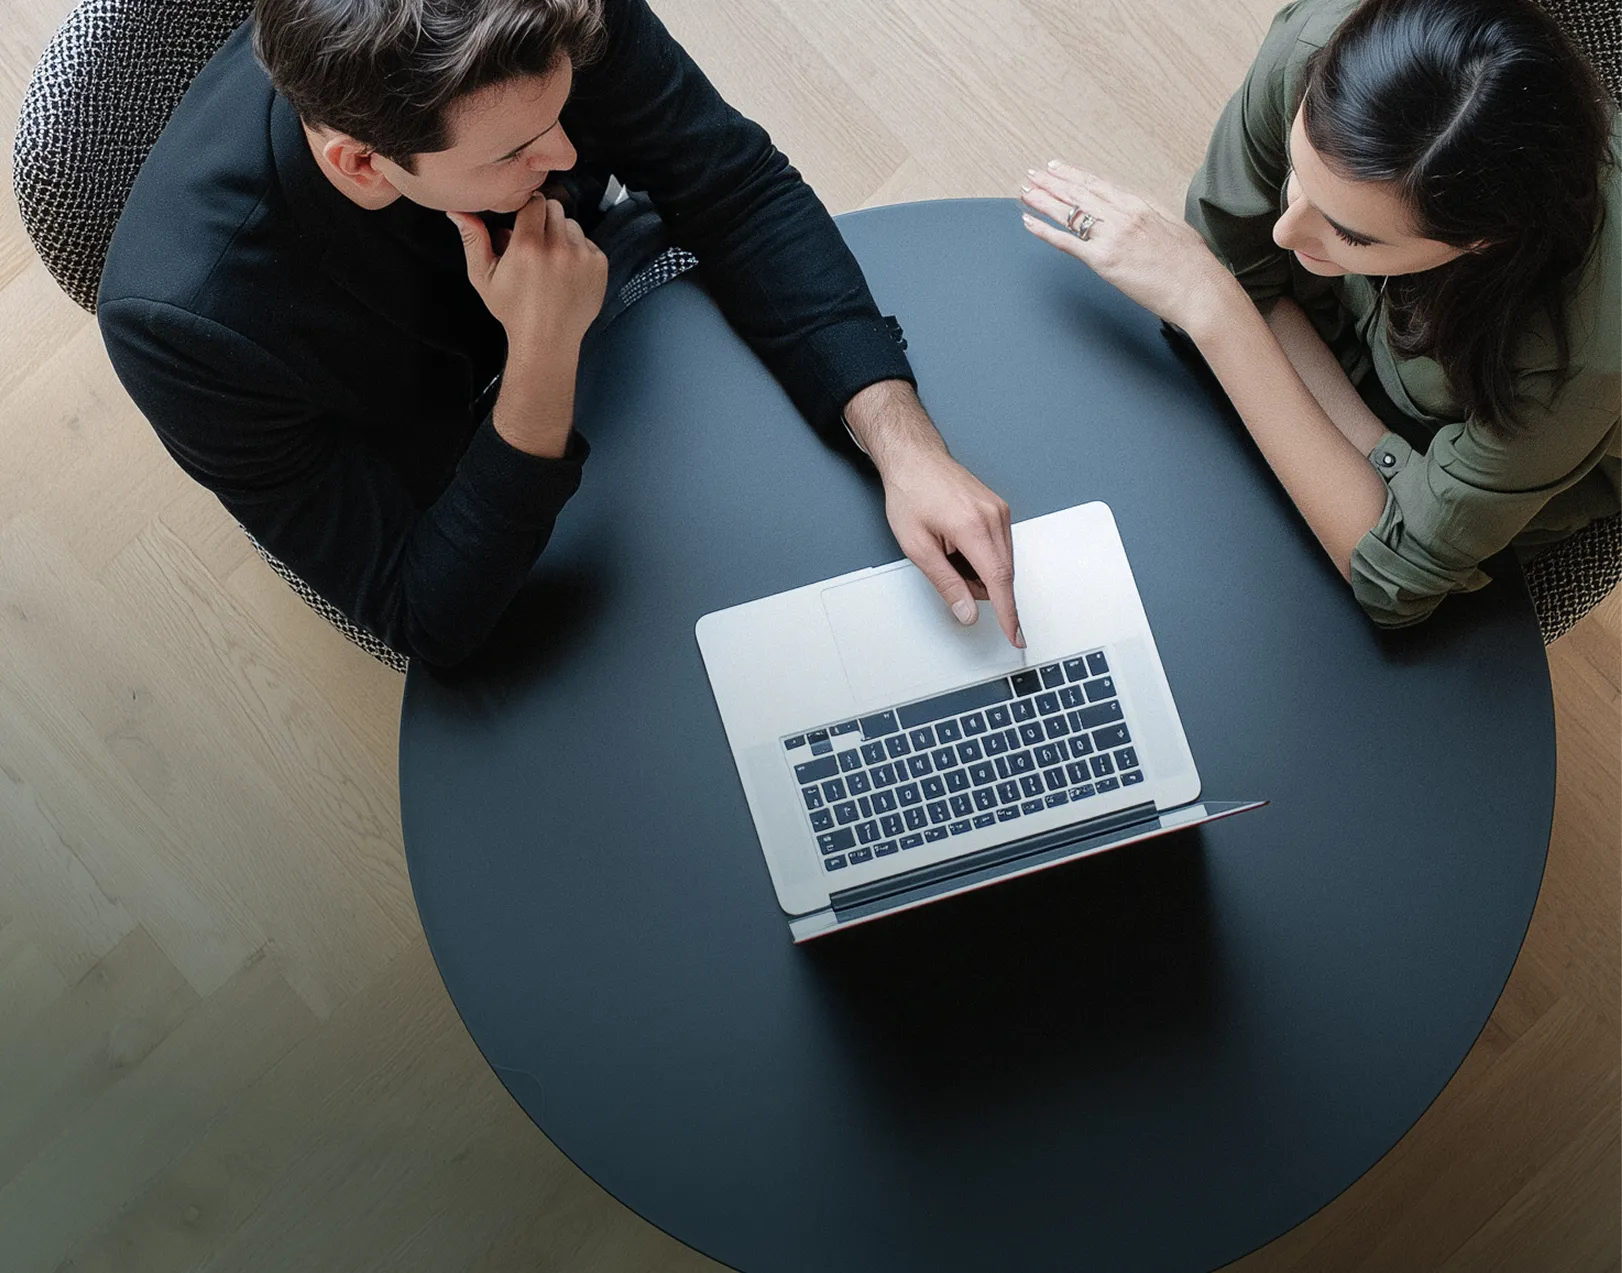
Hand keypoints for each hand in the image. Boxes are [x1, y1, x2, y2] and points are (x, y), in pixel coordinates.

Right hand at [446, 198, 607, 352]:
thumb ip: (473, 240)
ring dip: (562, 236)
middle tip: (536, 244)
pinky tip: (566, 272)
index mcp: (528, 246)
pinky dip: (579, 252)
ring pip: (573, 226)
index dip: (528, 209)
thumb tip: (457, 212)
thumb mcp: (484, 277)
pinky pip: (589, 243)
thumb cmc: (514, 311)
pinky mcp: (599, 266)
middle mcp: (558, 248)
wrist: (547, 340)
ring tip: (551, 261)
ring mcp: (582, 257)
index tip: (524, 222)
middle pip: (555, 209)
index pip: (534, 202)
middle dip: (544, 221)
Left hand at [844, 381, 1023, 647]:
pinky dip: (981, 555)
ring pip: (1002, 561)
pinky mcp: (1000, 509)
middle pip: (1002, 574)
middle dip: (980, 587)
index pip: (999, 581)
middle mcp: (994, 517)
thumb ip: (945, 583)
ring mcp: (1000, 511)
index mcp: (972, 527)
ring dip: (979, 570)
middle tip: (947, 571)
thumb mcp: (917, 547)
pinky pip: (999, 546)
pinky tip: (958, 543)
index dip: (1009, 613)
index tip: (1016, 635)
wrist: (915, 458)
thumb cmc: (910, 494)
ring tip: (947, 550)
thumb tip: (967, 612)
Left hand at [1019, 161, 1235, 330]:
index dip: (1074, 175)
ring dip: (1043, 200)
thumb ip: (1151, 219)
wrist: (1200, 288)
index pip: (1098, 184)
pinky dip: (1044, 231)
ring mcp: (1112, 236)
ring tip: (1025, 192)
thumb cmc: (1193, 265)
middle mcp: (1123, 215)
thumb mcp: (1173, 229)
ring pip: (1069, 212)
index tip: (1057, 168)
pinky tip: (1028, 222)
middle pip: (1079, 193)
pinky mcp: (1103, 260)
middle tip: (1032, 174)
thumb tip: (1141, 220)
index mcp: (1140, 205)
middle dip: (1052, 182)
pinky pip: (1066, 242)